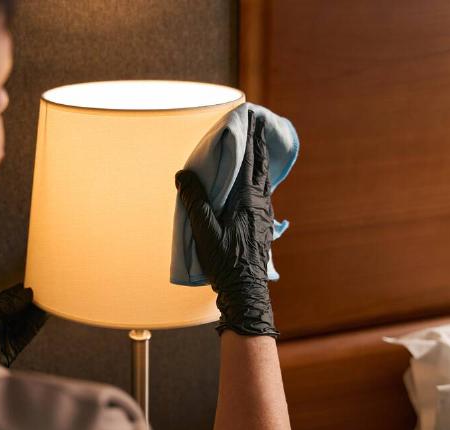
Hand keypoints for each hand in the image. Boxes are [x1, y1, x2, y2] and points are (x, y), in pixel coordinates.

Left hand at [0, 283, 48, 366]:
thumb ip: (6, 303)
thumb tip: (26, 292)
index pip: (6, 300)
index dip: (19, 292)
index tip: (34, 282)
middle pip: (17, 312)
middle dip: (30, 301)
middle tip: (45, 290)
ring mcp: (2, 339)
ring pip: (23, 323)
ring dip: (35, 312)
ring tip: (48, 300)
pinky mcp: (9, 352)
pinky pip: (25, 336)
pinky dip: (35, 326)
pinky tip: (43, 314)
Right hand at [175, 110, 278, 337]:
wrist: (246, 291)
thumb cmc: (225, 262)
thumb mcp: (204, 230)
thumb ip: (195, 201)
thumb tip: (184, 174)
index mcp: (247, 200)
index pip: (250, 161)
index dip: (251, 139)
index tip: (253, 120)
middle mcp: (260, 203)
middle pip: (262, 167)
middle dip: (260, 145)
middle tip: (259, 126)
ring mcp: (264, 216)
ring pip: (265, 181)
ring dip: (261, 162)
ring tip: (258, 149)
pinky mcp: (263, 227)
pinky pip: (264, 194)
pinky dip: (260, 180)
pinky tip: (257, 184)